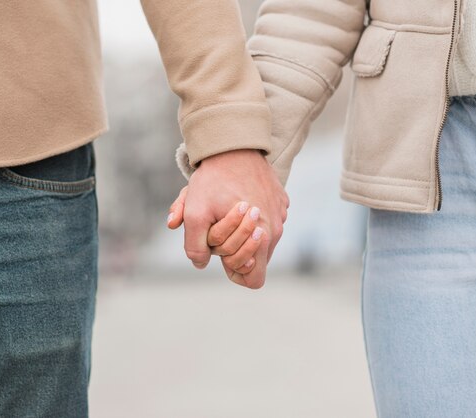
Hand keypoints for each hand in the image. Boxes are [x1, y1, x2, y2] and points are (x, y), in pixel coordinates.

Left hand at [168, 150, 288, 288]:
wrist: (233, 144)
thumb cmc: (214, 180)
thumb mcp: (195, 213)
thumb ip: (194, 245)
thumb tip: (200, 263)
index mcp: (262, 237)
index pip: (253, 279)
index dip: (234, 272)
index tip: (221, 255)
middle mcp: (276, 228)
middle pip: (254, 258)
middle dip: (233, 249)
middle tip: (218, 226)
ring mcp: (280, 213)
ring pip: (259, 239)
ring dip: (239, 232)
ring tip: (224, 209)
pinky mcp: (279, 200)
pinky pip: (265, 219)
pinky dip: (249, 216)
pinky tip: (236, 197)